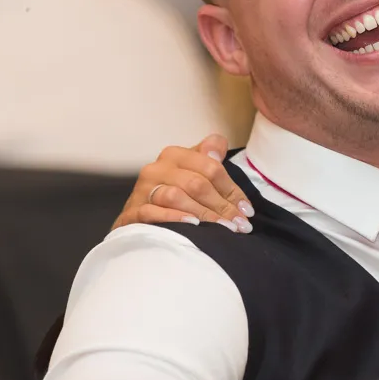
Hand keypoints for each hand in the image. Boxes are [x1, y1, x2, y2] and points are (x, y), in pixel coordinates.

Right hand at [111, 135, 254, 232]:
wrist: (139, 220)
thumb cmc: (174, 196)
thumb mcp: (193, 173)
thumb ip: (210, 160)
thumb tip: (219, 150)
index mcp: (175, 155)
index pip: (211, 167)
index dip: (232, 190)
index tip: (247, 211)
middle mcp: (157, 168)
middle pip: (197, 183)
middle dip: (222, 206)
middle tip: (239, 225)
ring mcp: (143, 189)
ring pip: (176, 196)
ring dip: (204, 214)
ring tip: (222, 229)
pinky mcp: (132, 211)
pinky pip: (152, 212)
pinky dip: (174, 218)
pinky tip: (192, 226)